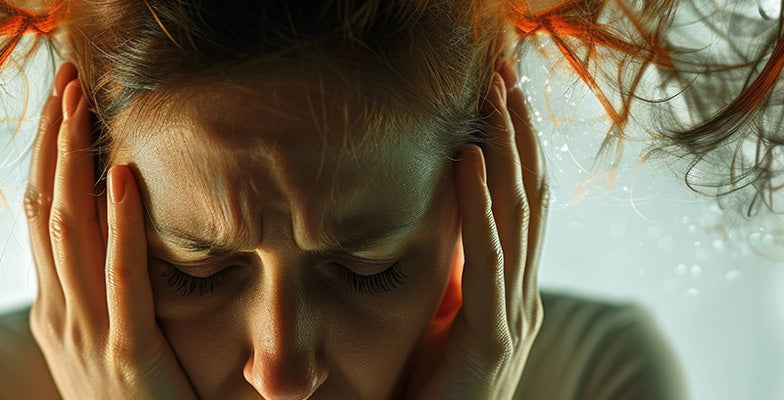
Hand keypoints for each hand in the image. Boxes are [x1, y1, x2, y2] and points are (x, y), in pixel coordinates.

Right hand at [25, 63, 196, 399]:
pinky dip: (119, 224)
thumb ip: (103, 295)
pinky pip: (120, 276)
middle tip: (66, 84)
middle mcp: (59, 311)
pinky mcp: (125, 351)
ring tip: (83, 108)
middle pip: (46, 209)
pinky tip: (123, 177)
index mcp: (53, 307)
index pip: (40, 216)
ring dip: (76, 162)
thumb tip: (115, 238)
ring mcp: (85, 330)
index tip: (57, 107)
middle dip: (54, 142)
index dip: (46, 158)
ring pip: (69, 230)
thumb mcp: (103, 342)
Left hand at [406, 59, 547, 398]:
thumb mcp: (446, 326)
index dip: (517, 149)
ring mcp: (513, 314)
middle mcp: (523, 296)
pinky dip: (478, 204)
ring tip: (491, 98)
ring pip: (517, 215)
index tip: (502, 99)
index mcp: (515, 292)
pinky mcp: (489, 335)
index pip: (523, 206)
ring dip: (504, 150)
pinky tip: (468, 160)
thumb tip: (446, 238)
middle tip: (503, 76)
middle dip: (517, 134)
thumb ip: (456, 285)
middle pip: (528, 197)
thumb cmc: (436, 393)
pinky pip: (487, 258)